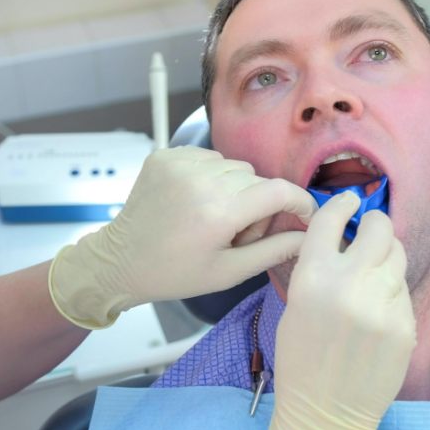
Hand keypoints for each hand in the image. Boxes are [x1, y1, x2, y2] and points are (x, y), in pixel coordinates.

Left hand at [48, 146, 316, 328]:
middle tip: (236, 233)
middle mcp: (200, 179)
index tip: (303, 214)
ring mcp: (179, 162)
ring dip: (235, 188)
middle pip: (257, 179)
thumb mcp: (228, 272)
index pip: (278, 191)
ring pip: (234, 167)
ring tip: (214, 216)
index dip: (299, 202)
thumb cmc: (175, 274)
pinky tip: (197, 199)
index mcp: (217, 212)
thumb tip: (309, 236)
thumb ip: (274, 251)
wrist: (120, 261)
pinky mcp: (165, 155)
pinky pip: (209, 157)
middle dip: (258, 205)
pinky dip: (212, 176)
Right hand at [270, 191, 415, 429]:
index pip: (332, 218)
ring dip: (385, 253)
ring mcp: (383, 304)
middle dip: (374, 222)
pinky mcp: (405, 324)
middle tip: (369, 228)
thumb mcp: (295, 303)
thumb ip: (317, 266)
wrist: (324, 409)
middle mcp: (351, 284)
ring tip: (374, 266)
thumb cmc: (299, 357)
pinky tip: (378, 303)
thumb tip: (341, 237)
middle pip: (379, 227)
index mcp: (313, 277)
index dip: (341, 202)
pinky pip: (403, 288)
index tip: (349, 199)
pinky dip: (391, 286)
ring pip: (397, 255)